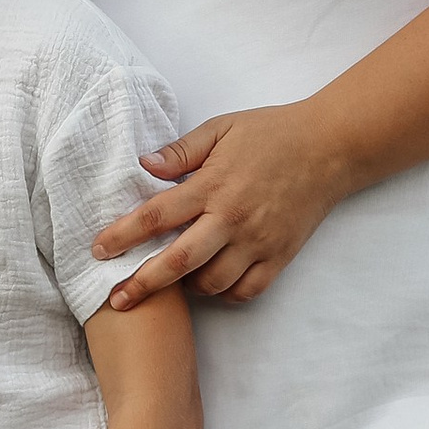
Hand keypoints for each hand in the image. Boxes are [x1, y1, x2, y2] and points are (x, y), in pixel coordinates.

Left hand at [94, 102, 349, 307]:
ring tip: (171, 282)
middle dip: (142, 283)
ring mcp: (258, 241)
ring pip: (212, 283)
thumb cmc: (272, 133)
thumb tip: (143, 164)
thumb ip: (181, 150)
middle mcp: (233, 218)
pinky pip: (247, 290)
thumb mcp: (222, 129)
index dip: (123, 234)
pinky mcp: (280, 255)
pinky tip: (212, 284)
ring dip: (185, 289)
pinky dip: (225, 294)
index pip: (158, 214)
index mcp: (214, 185)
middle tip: (116, 299)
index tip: (98, 250)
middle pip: (179, 261)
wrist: (330, 147)